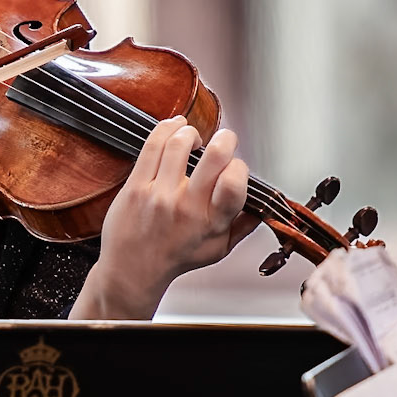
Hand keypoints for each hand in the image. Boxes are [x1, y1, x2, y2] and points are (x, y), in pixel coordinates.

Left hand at [71, 116, 252, 320]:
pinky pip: (153, 146)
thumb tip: (264, 206)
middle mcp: (187, 206)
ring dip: (192, 132)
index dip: (239, 166)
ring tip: (194, 138)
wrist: (132, 269)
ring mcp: (159, 194)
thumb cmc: (174, 258)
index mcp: (211, 221)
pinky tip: (175, 127)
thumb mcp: (218, 249)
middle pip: (215, 156)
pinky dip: (167, 129)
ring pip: (180, 143)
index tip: (234, 167)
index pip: (236, 182)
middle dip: (225, 139)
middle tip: (223, 140)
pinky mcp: (137, 185)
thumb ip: (243, 226)